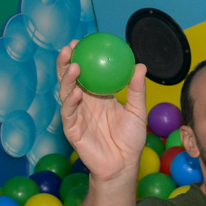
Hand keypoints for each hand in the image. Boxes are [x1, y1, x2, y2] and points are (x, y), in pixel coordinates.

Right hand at [57, 40, 148, 181]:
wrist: (124, 164)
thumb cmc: (131, 139)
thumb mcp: (137, 111)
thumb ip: (136, 90)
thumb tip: (140, 66)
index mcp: (98, 95)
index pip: (87, 72)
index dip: (82, 57)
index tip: (83, 41)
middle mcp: (84, 102)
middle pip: (70, 78)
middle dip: (66, 62)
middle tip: (70, 47)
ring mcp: (77, 115)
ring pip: (66, 93)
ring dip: (67, 79)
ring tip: (73, 65)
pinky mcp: (72, 129)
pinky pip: (70, 113)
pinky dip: (71, 102)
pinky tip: (76, 92)